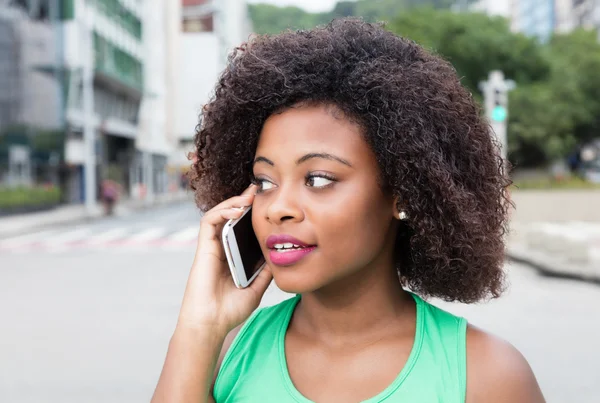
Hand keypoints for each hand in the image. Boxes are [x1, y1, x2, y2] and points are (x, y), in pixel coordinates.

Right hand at [177, 184, 272, 334]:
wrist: (211, 324)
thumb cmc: (230, 310)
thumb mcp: (257, 287)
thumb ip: (265, 271)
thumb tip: (279, 256)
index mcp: (232, 255)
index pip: (240, 227)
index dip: (250, 213)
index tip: (265, 202)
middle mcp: (221, 248)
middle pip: (229, 216)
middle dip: (243, 200)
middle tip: (258, 190)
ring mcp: (211, 247)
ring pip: (218, 214)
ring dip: (233, 202)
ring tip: (249, 196)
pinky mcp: (203, 248)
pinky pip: (209, 221)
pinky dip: (222, 211)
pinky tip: (237, 210)